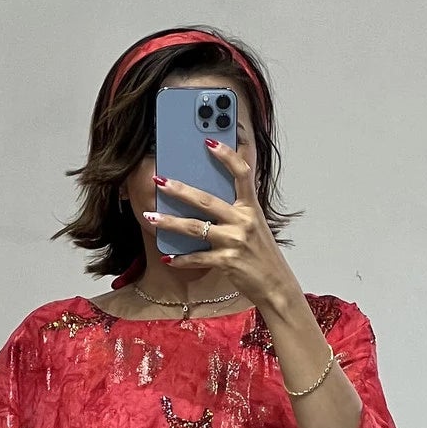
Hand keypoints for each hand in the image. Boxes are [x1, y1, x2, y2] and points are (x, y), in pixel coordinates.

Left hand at [142, 138, 301, 313]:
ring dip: (170, 222)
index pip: (241, 173)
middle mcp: (243, 221)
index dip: (226, 156)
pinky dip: (181, 259)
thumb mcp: (255, 225)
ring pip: (196, 228)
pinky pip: (198, 258)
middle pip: (206, 200)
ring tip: (150, 217)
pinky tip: (168, 258)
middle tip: (159, 181)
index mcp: (251, 207)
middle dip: (180, 190)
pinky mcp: (227, 262)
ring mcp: (235, 241)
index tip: (209, 142)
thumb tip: (207, 197)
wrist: (276, 285)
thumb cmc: (262, 254)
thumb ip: (236, 209)